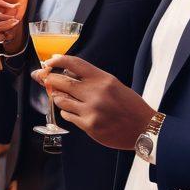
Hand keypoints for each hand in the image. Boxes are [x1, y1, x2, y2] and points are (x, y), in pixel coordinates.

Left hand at [35, 54, 154, 149]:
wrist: (144, 129)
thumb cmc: (128, 106)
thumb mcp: (113, 84)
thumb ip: (91, 79)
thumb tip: (65, 72)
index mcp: (103, 79)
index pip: (75, 63)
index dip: (58, 60)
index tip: (48, 62)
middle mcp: (96, 93)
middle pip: (61, 81)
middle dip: (49, 80)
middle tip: (44, 79)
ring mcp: (91, 110)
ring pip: (61, 100)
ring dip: (59, 98)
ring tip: (65, 98)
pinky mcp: (89, 125)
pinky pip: (67, 116)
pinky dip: (67, 113)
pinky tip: (75, 112)